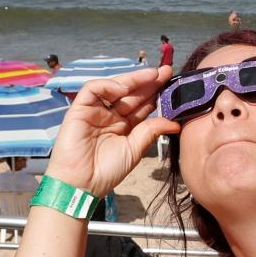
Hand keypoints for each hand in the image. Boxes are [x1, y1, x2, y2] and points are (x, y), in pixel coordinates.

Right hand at [44, 66, 179, 197]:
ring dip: (133, 80)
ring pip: (114, 87)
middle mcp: (110, 115)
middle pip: (131, 94)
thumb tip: (176, 123)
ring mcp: (95, 110)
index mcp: (123, 126)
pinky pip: (92, 89)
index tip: (172, 83)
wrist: (82, 184)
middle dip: (148, 82)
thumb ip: (151, 131)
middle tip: (166, 71)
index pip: (141, 105)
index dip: (155, 93)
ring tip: (152, 75)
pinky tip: (123, 89)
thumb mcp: (134, 149)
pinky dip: (107, 86)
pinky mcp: (79, 109)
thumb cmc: (106, 171)